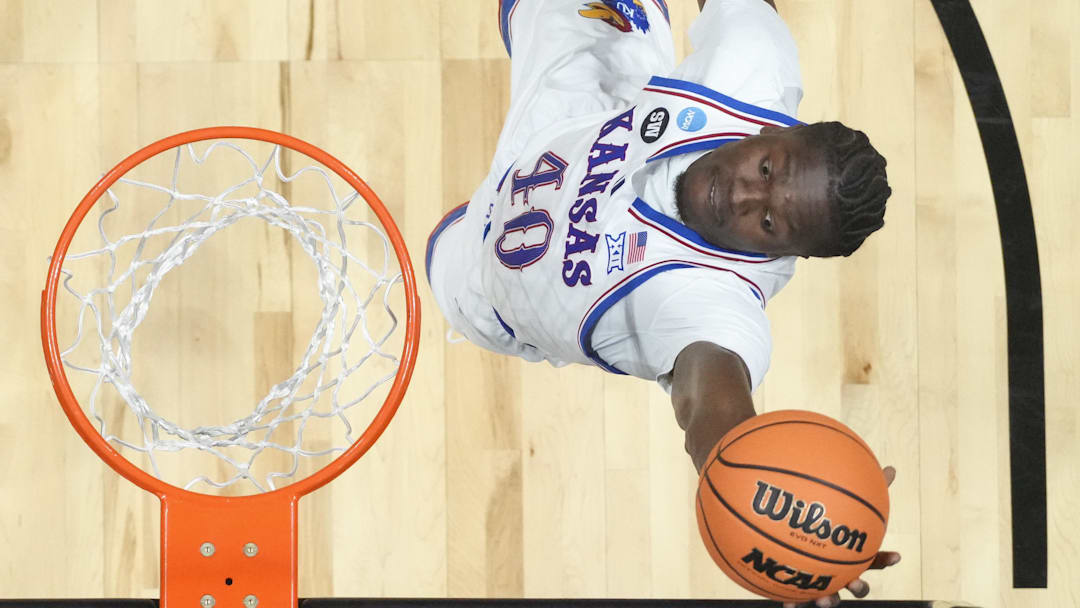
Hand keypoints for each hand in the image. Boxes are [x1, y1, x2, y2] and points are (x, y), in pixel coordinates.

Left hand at [782, 466, 899, 607]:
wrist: (792, 537)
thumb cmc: (827, 519)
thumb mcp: (845, 501)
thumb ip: (865, 488)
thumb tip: (891, 467)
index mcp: (854, 554)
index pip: (875, 558)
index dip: (886, 558)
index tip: (897, 555)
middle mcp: (841, 571)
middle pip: (858, 585)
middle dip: (859, 587)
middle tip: (855, 583)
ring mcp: (823, 581)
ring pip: (831, 597)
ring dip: (829, 600)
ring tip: (825, 600)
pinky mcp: (801, 588)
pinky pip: (798, 599)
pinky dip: (794, 603)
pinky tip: (787, 604)